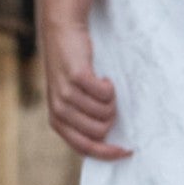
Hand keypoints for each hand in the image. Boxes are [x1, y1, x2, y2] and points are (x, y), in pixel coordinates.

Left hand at [43, 19, 130, 160]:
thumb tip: (107, 141)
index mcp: (57, 121)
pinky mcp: (76, 77)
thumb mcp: (70, 99)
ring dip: (110, 99)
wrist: (62, 32)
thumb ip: (81, 120)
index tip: (126, 151)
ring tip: (101, 85)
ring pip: (105, 113)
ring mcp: (66, 94)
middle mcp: (59, 110)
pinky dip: (109, 86)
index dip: (107, 152)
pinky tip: (103, 77)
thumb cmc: (72, 68)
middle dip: (110, 117)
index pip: (84, 147)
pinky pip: (105, 94)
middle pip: (100, 131)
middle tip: (105, 99)